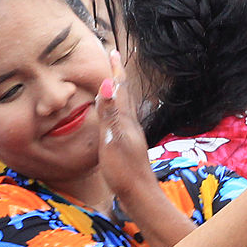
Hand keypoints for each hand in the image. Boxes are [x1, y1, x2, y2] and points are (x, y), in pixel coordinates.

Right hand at [96, 50, 153, 209]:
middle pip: (124, 94)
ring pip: (125, 106)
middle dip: (118, 76)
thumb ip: (109, 114)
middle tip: (113, 59)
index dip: (115, 71)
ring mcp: (131, 135)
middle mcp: (130, 124)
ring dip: (119, 91)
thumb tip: (107, 85)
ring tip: (113, 82)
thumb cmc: (124, 171)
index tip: (113, 51)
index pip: (120, 89)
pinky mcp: (129, 146)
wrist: (140, 195)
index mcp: (125, 120)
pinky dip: (117, 109)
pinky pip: (122, 119)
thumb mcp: (112, 141)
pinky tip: (116, 117)